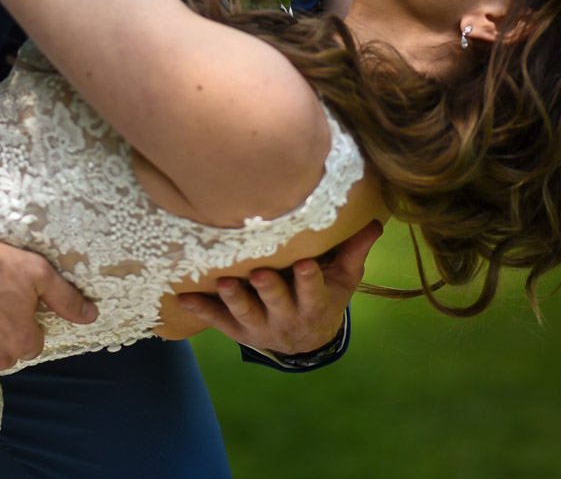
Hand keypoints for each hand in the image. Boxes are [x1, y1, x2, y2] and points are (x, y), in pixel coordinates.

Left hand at [175, 220, 382, 354]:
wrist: (307, 340)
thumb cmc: (326, 296)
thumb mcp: (344, 279)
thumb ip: (354, 251)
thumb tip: (376, 220)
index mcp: (315, 305)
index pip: (313, 293)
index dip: (309, 281)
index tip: (304, 264)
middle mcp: (287, 318)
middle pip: (277, 304)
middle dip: (269, 291)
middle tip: (259, 274)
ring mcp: (260, 327)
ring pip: (246, 315)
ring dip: (234, 300)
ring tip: (223, 283)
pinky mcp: (238, 330)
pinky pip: (218, 321)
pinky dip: (201, 309)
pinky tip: (184, 297)